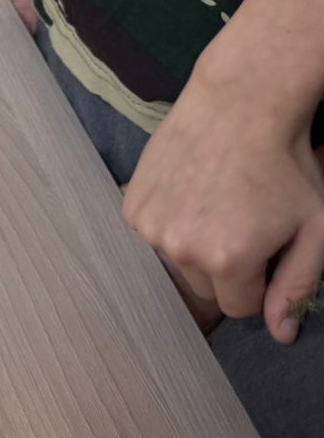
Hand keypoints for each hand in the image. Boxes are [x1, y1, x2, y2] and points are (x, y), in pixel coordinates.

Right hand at [122, 30, 323, 340]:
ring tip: (218, 198)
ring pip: (177, 259)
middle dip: (225, 264)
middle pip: (204, 285)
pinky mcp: (132, 206)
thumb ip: (298, 286)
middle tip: (245, 219)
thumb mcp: (315, 229)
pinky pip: (154, 232)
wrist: (241, 103)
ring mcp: (150, 226)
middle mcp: (180, 248)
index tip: (270, 245)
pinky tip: (192, 188)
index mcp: (227, 260)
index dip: (261, 279)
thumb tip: (280, 335)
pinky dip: (172, 219)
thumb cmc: (288, 164)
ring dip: (196, 241)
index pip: (239, 308)